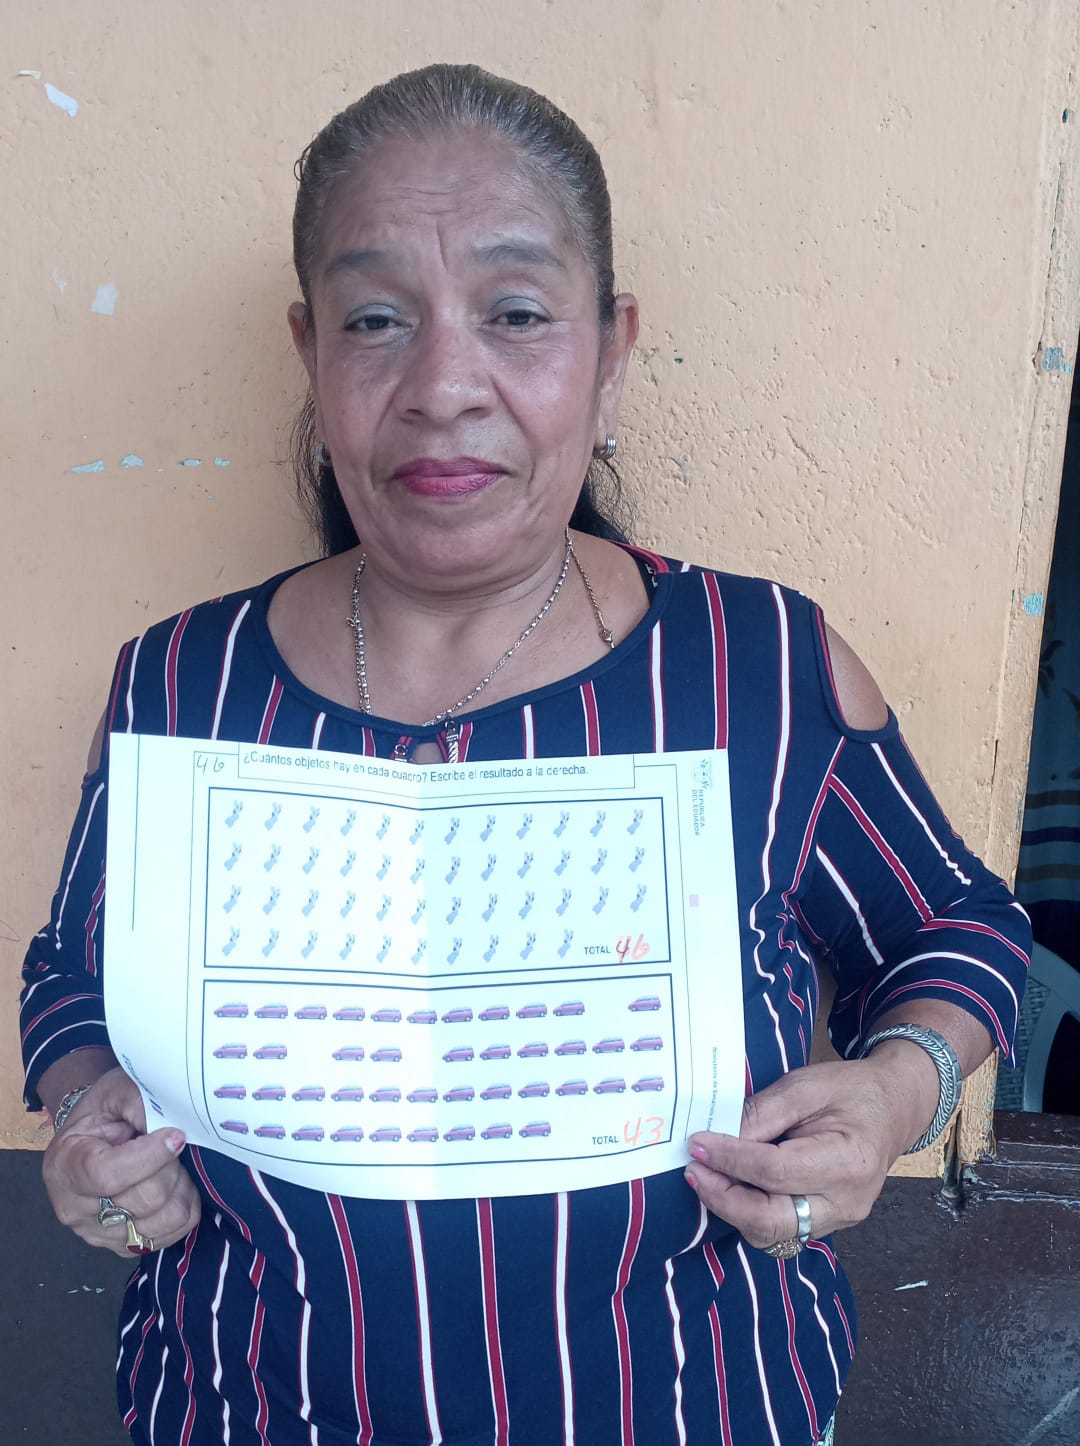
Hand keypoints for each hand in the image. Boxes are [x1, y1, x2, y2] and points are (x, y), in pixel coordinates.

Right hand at [43, 1067, 201, 1256]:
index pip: (108, 1174)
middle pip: (142, 1201)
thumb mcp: (116, 1092)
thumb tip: (168, 1126)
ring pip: (160, 1222)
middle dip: (171, 1168)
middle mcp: (74, 1208)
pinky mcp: (122, 1247)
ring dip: (180, 1190)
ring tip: (175, 1166)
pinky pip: (170, 1236)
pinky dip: (183, 1208)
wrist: (95, 1136)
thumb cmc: (105, 1111)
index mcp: (65, 1165)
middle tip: (175, 1145)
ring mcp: (97, 1234)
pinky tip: (175, 1186)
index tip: (176, 1135)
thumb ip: (138, 1104)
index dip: (150, 1157)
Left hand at [685, 1056, 930, 1250]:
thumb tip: (717, 1137)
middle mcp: (846, 1203)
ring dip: (731, 1209)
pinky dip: (748, 1212)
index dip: (729, 1160)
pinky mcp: (828, 1225)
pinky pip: (780, 1229)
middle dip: (722, 1198)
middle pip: (771, 1219)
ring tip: (706, 1177)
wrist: (892, 1109)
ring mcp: (839, 1220)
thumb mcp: (805, 1086)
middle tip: (693, 1170)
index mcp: (847, 1161)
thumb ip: (762, 1113)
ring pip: (771, 1233)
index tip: (697, 1145)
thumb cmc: (851, 1091)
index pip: (774, 1172)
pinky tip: (732, 1186)